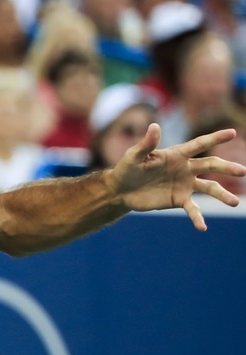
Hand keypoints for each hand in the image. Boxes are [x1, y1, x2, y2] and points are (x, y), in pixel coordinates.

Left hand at [106, 123, 245, 230]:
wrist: (120, 191)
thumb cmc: (127, 169)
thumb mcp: (134, 156)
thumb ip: (146, 144)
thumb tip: (155, 126)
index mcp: (177, 154)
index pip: (199, 144)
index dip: (215, 138)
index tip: (233, 133)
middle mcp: (186, 168)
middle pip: (211, 166)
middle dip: (227, 168)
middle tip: (242, 171)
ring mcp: (184, 184)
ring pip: (209, 188)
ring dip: (222, 195)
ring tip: (234, 203)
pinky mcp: (178, 200)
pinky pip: (193, 209)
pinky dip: (197, 218)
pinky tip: (202, 228)